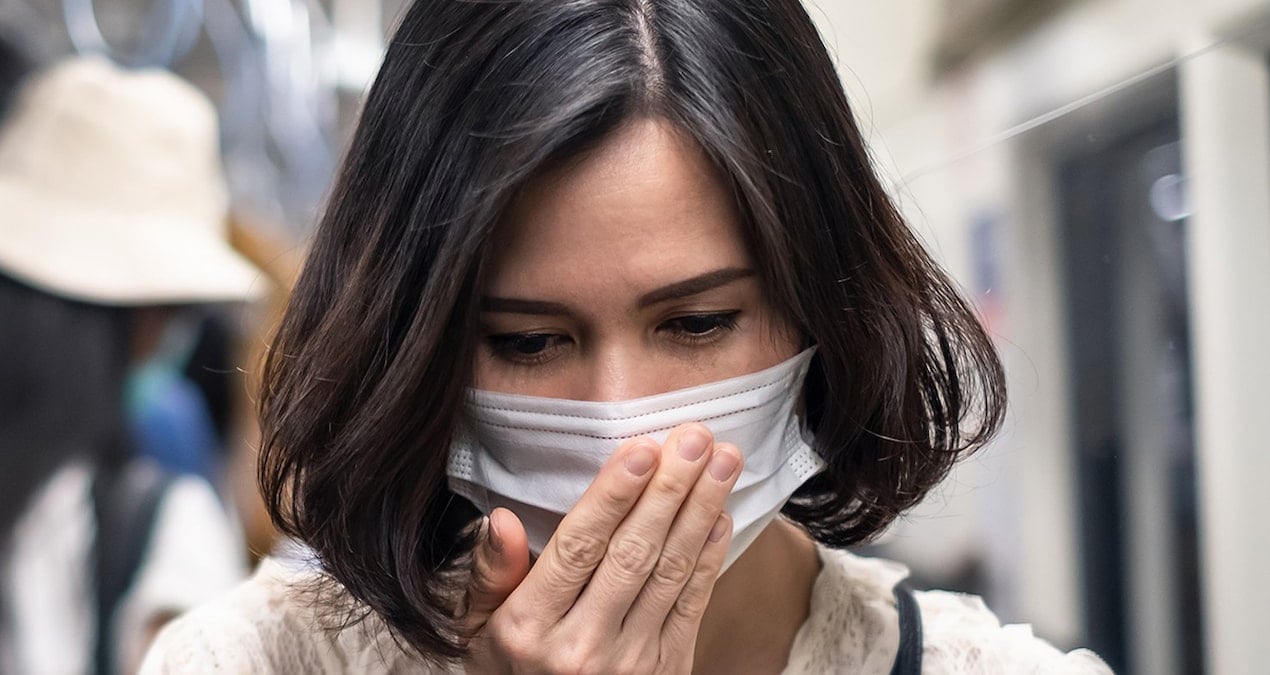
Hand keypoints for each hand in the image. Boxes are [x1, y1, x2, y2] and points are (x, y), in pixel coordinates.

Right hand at [460, 423, 741, 673]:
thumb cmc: (511, 670)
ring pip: (670, 573)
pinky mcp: (666, 671)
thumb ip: (490, 574)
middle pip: (633, 553)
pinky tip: (720, 514)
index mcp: (528, 627)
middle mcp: (581, 647)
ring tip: (722, 460)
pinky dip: (709, 558)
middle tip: (695, 437)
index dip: (613, 496)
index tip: (642, 448)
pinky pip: (692, 606)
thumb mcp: (477, 629)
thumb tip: (500, 519)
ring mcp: (630, 663)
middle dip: (669, 489)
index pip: (578, 547)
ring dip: (701, 511)